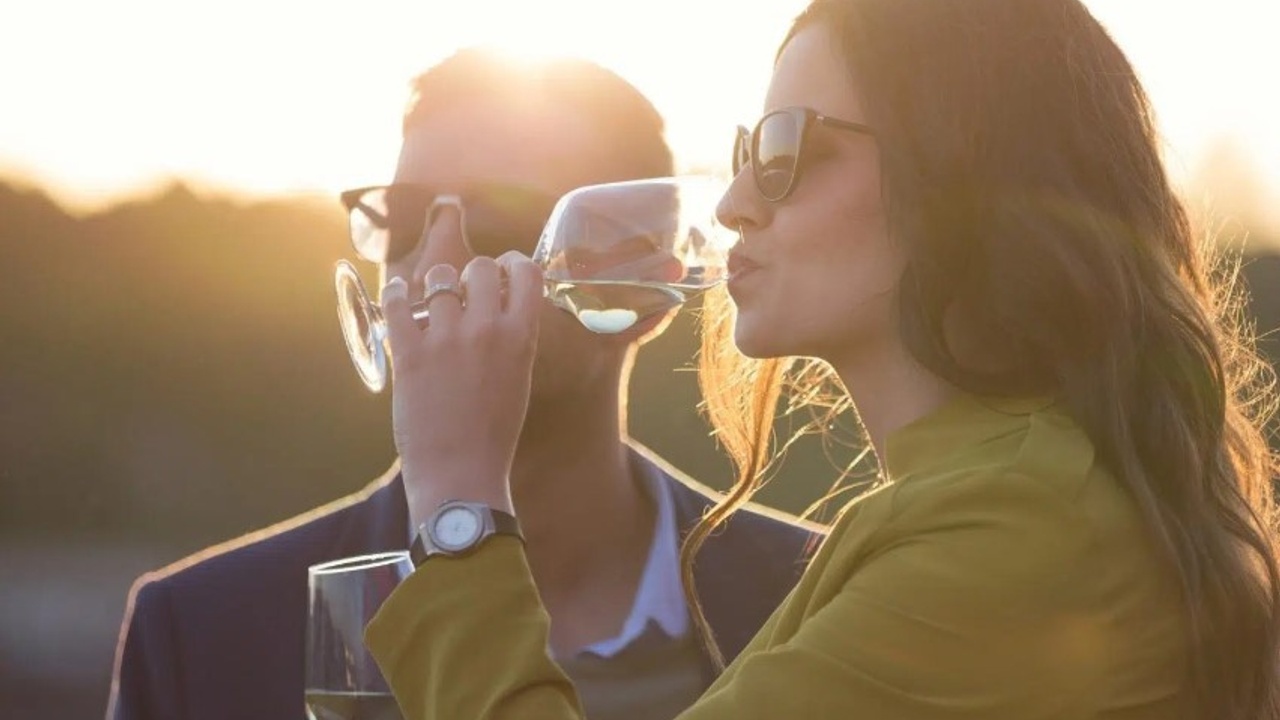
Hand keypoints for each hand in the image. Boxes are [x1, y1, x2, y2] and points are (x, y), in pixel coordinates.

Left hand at [380, 201, 542, 528]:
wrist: (461, 475)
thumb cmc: (493, 436)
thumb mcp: (519, 381)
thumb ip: (513, 341)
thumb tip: (499, 309)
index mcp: (521, 338)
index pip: (526, 273)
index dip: (514, 263)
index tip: (506, 269)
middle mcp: (486, 330)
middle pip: (481, 268)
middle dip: (474, 273)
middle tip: (466, 289)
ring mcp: (446, 339)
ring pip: (439, 278)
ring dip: (437, 284)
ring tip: (433, 299)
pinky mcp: (410, 353)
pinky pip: (398, 303)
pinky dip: (398, 293)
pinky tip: (400, 294)